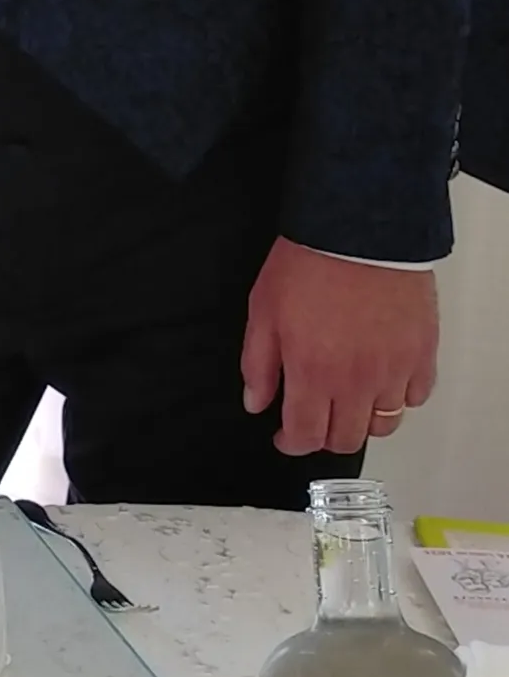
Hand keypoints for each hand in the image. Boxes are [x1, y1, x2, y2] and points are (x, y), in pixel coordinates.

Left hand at [242, 238, 438, 454]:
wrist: (358, 232)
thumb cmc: (307, 265)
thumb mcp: (262, 312)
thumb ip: (257, 364)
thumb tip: (255, 402)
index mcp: (312, 372)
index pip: (306, 435)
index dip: (292, 443)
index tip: (286, 437)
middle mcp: (356, 381)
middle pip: (346, 439)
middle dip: (325, 436)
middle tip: (314, 419)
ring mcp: (394, 371)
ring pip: (384, 424)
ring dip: (362, 419)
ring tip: (346, 399)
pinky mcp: (422, 355)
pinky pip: (415, 397)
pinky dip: (398, 397)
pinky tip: (381, 380)